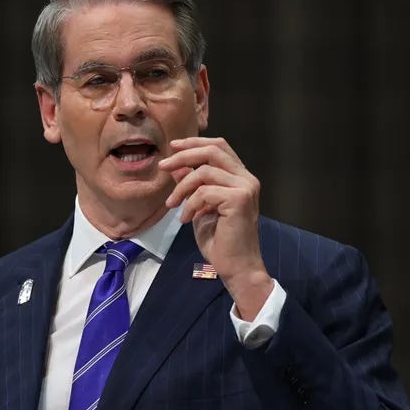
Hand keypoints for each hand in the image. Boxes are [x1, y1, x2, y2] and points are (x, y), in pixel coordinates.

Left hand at [158, 137, 273, 319]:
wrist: (236, 267)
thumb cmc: (220, 241)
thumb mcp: (199, 208)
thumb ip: (192, 186)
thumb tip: (176, 167)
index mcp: (240, 178)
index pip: (219, 147)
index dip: (195, 143)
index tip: (173, 147)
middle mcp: (246, 179)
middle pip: (213, 151)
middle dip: (183, 155)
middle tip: (162, 166)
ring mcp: (245, 188)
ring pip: (204, 172)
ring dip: (181, 187)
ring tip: (172, 204)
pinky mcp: (239, 200)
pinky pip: (204, 192)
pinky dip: (189, 204)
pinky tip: (186, 219)